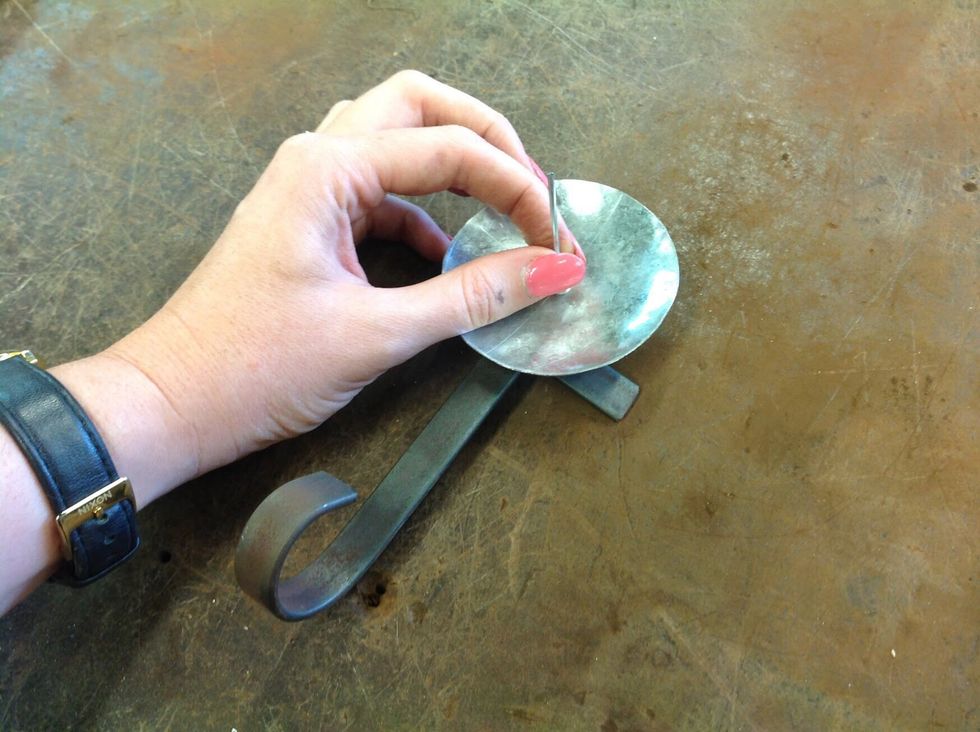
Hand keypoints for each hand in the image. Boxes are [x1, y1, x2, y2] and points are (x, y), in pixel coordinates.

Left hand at [105, 70, 585, 487]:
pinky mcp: (309, 223)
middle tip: (533, 188)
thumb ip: (472, 297)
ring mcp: (308, 188)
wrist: (172, 404)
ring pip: (396, 140)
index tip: (557, 239)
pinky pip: (380, 195)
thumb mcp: (377, 333)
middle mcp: (316, 160)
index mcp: (326, 169)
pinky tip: (450, 255)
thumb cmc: (253, 368)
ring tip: (505, 208)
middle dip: (486, 138)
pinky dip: (424, 214)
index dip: (517, 190)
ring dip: (454, 164)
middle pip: (419, 106)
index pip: (449, 150)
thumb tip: (551, 270)